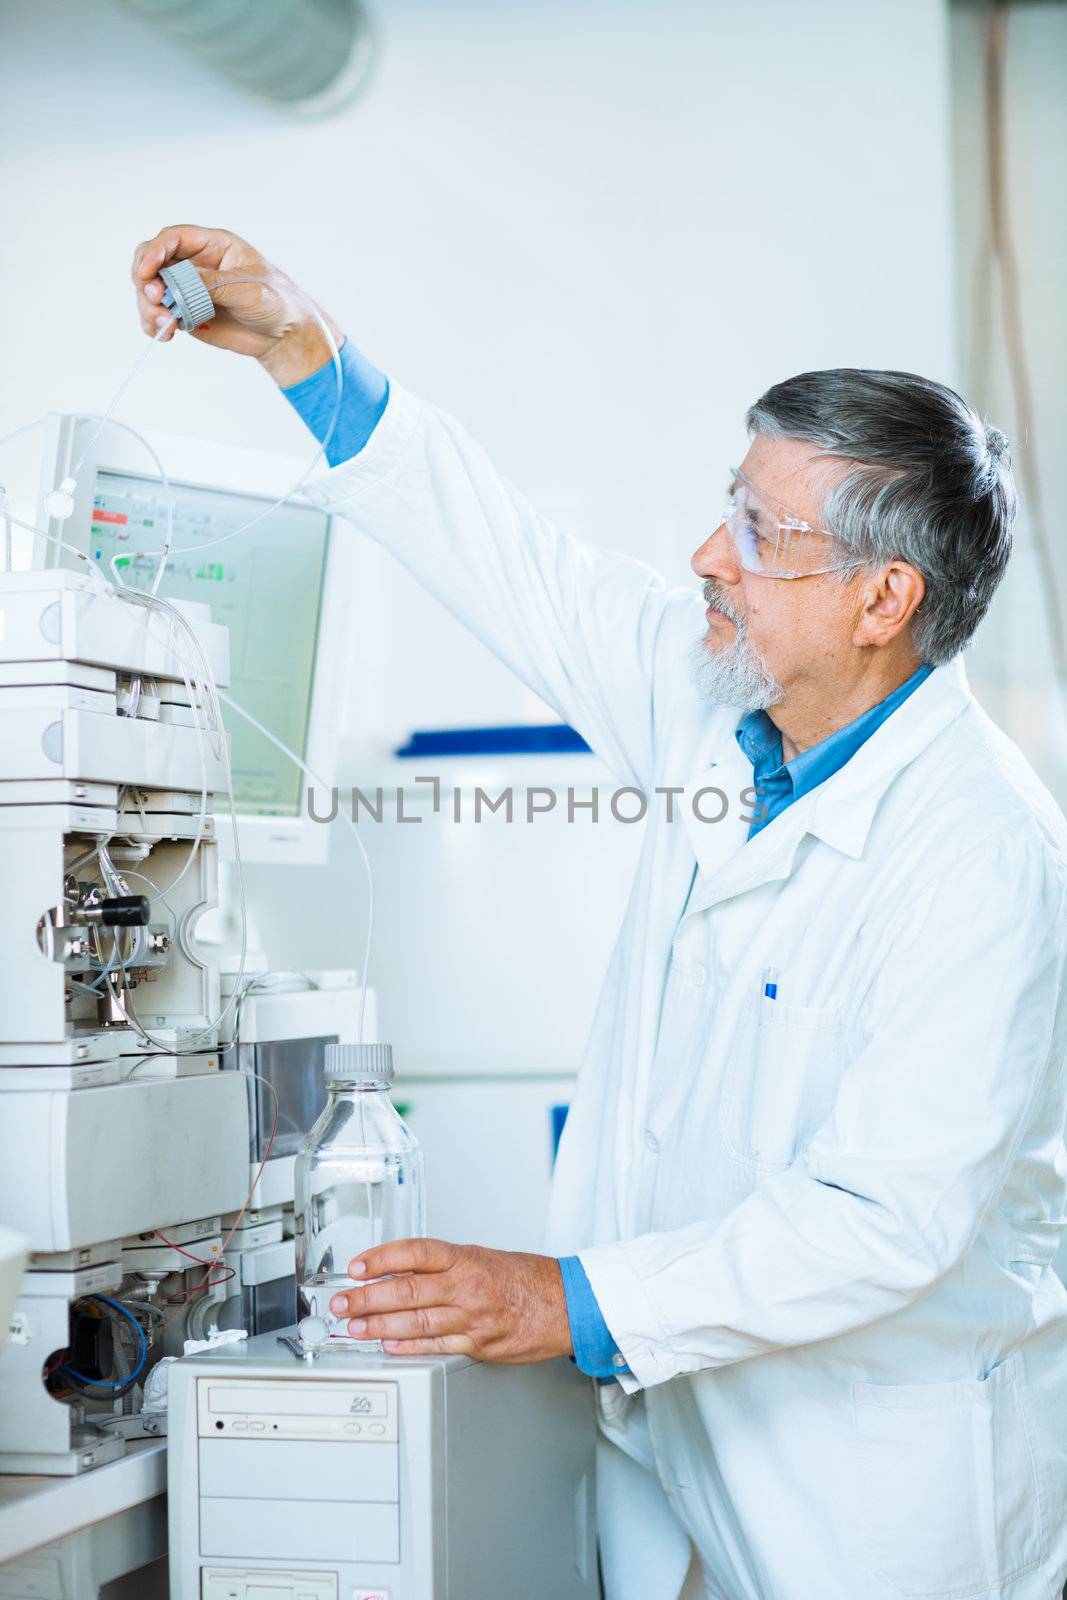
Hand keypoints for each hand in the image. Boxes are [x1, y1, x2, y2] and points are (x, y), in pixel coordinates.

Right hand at [130, 224, 344, 385]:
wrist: (284, 335)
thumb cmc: (278, 303)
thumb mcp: (252, 291)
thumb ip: (217, 285)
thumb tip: (184, 281)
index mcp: (214, 245)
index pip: (174, 238)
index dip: (155, 251)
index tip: (147, 272)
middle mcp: (196, 263)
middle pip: (153, 260)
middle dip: (146, 279)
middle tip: (157, 299)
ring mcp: (188, 289)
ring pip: (151, 289)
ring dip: (148, 306)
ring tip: (165, 325)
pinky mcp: (186, 312)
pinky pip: (159, 314)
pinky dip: (154, 324)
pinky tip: (164, 334)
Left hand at [329, 1238, 573, 1362]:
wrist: (565, 1303)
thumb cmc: (524, 1279)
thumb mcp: (481, 1258)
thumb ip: (442, 1266)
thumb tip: (397, 1271)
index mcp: (466, 1258)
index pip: (416, 1252)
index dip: (382, 1258)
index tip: (357, 1266)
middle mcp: (467, 1286)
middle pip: (408, 1290)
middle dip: (368, 1298)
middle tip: (342, 1302)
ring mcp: (473, 1317)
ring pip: (417, 1321)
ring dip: (380, 1326)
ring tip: (354, 1328)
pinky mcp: (479, 1345)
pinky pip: (438, 1347)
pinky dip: (410, 1348)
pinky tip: (389, 1346)